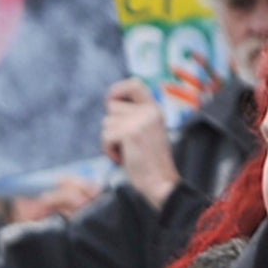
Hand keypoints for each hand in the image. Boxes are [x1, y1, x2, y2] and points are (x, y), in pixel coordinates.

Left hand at [101, 79, 177, 207]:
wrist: (161, 183)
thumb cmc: (150, 163)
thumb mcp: (147, 132)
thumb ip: (134, 117)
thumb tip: (110, 103)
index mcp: (154, 109)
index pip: (134, 83)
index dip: (117, 90)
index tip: (110, 103)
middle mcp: (149, 111)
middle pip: (111, 107)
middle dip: (111, 126)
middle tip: (125, 143)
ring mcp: (140, 121)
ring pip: (106, 123)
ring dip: (110, 141)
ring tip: (127, 153)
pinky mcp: (130, 133)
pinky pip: (106, 137)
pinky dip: (109, 151)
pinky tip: (124, 159)